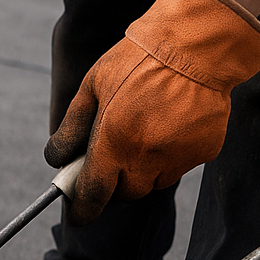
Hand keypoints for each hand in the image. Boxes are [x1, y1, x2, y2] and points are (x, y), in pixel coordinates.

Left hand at [44, 0, 259, 225]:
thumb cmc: (138, 59)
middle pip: (125, 194)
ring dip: (142, 172)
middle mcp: (147, 157)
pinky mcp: (204, 152)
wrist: (197, 43)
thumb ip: (72, 127)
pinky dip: (170, 157)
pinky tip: (170, 126)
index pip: (94, 194)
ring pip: (153, 184)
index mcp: (114, 143)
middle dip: (115, 184)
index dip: (83, 210)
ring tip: (143, 135)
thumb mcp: (92, 86)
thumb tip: (56, 158)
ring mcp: (178, 157)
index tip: (79, 215)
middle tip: (113, 158)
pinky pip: (180, 167)